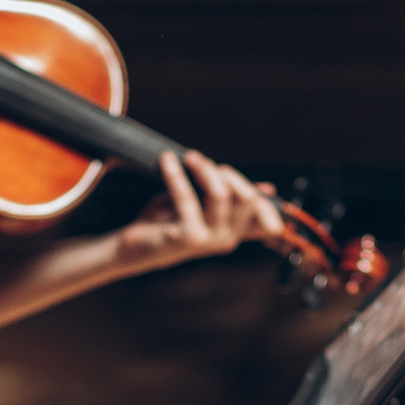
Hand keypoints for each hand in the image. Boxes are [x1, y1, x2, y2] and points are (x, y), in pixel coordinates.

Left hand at [117, 149, 283, 271]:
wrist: (135, 246)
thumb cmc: (169, 222)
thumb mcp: (203, 204)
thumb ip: (231, 196)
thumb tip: (268, 188)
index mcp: (234, 233)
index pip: (262, 213)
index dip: (261, 197)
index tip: (242, 180)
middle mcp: (227, 240)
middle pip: (246, 197)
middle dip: (224, 173)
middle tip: (200, 163)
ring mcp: (210, 241)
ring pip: (221, 194)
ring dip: (204, 169)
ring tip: (187, 158)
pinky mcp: (190, 238)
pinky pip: (188, 197)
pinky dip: (176, 175)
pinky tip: (167, 161)